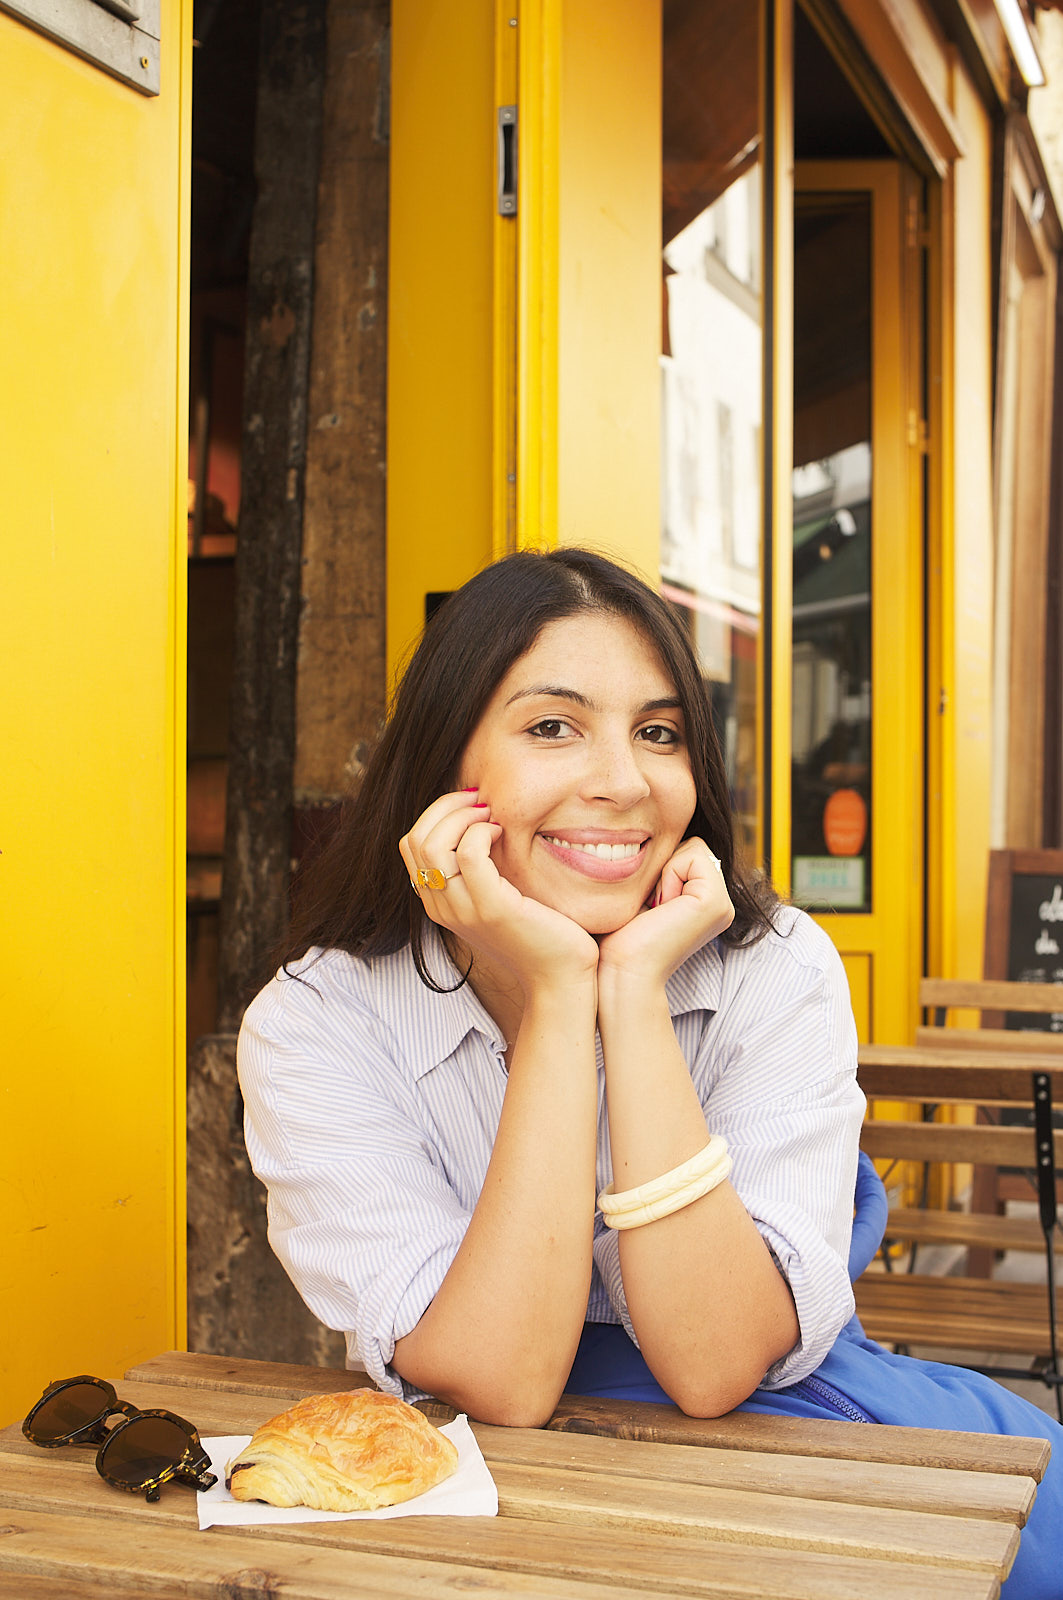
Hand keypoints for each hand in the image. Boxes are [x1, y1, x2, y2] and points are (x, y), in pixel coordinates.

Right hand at [400, 790, 598, 992]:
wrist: (559, 977)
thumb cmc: (538, 932)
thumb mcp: (499, 896)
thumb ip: (481, 868)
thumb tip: (480, 818)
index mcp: (439, 903)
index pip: (411, 844)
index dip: (437, 814)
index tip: (471, 806)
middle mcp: (443, 908)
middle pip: (416, 839)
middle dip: (446, 808)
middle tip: (481, 803)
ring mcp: (463, 910)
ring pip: (434, 844)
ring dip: (463, 816)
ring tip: (492, 816)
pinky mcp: (492, 908)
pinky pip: (469, 854)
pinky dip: (483, 831)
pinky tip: (504, 832)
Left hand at [596, 837, 734, 987]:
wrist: (621, 971)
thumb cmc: (619, 937)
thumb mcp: (643, 894)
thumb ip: (659, 869)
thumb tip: (650, 832)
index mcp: (705, 901)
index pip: (687, 849)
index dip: (660, 866)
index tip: (648, 904)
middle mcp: (721, 903)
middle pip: (692, 844)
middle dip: (663, 867)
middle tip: (651, 906)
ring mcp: (723, 904)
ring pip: (693, 846)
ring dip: (664, 872)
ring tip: (655, 908)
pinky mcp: (716, 902)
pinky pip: (692, 855)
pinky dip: (669, 875)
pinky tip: (661, 907)